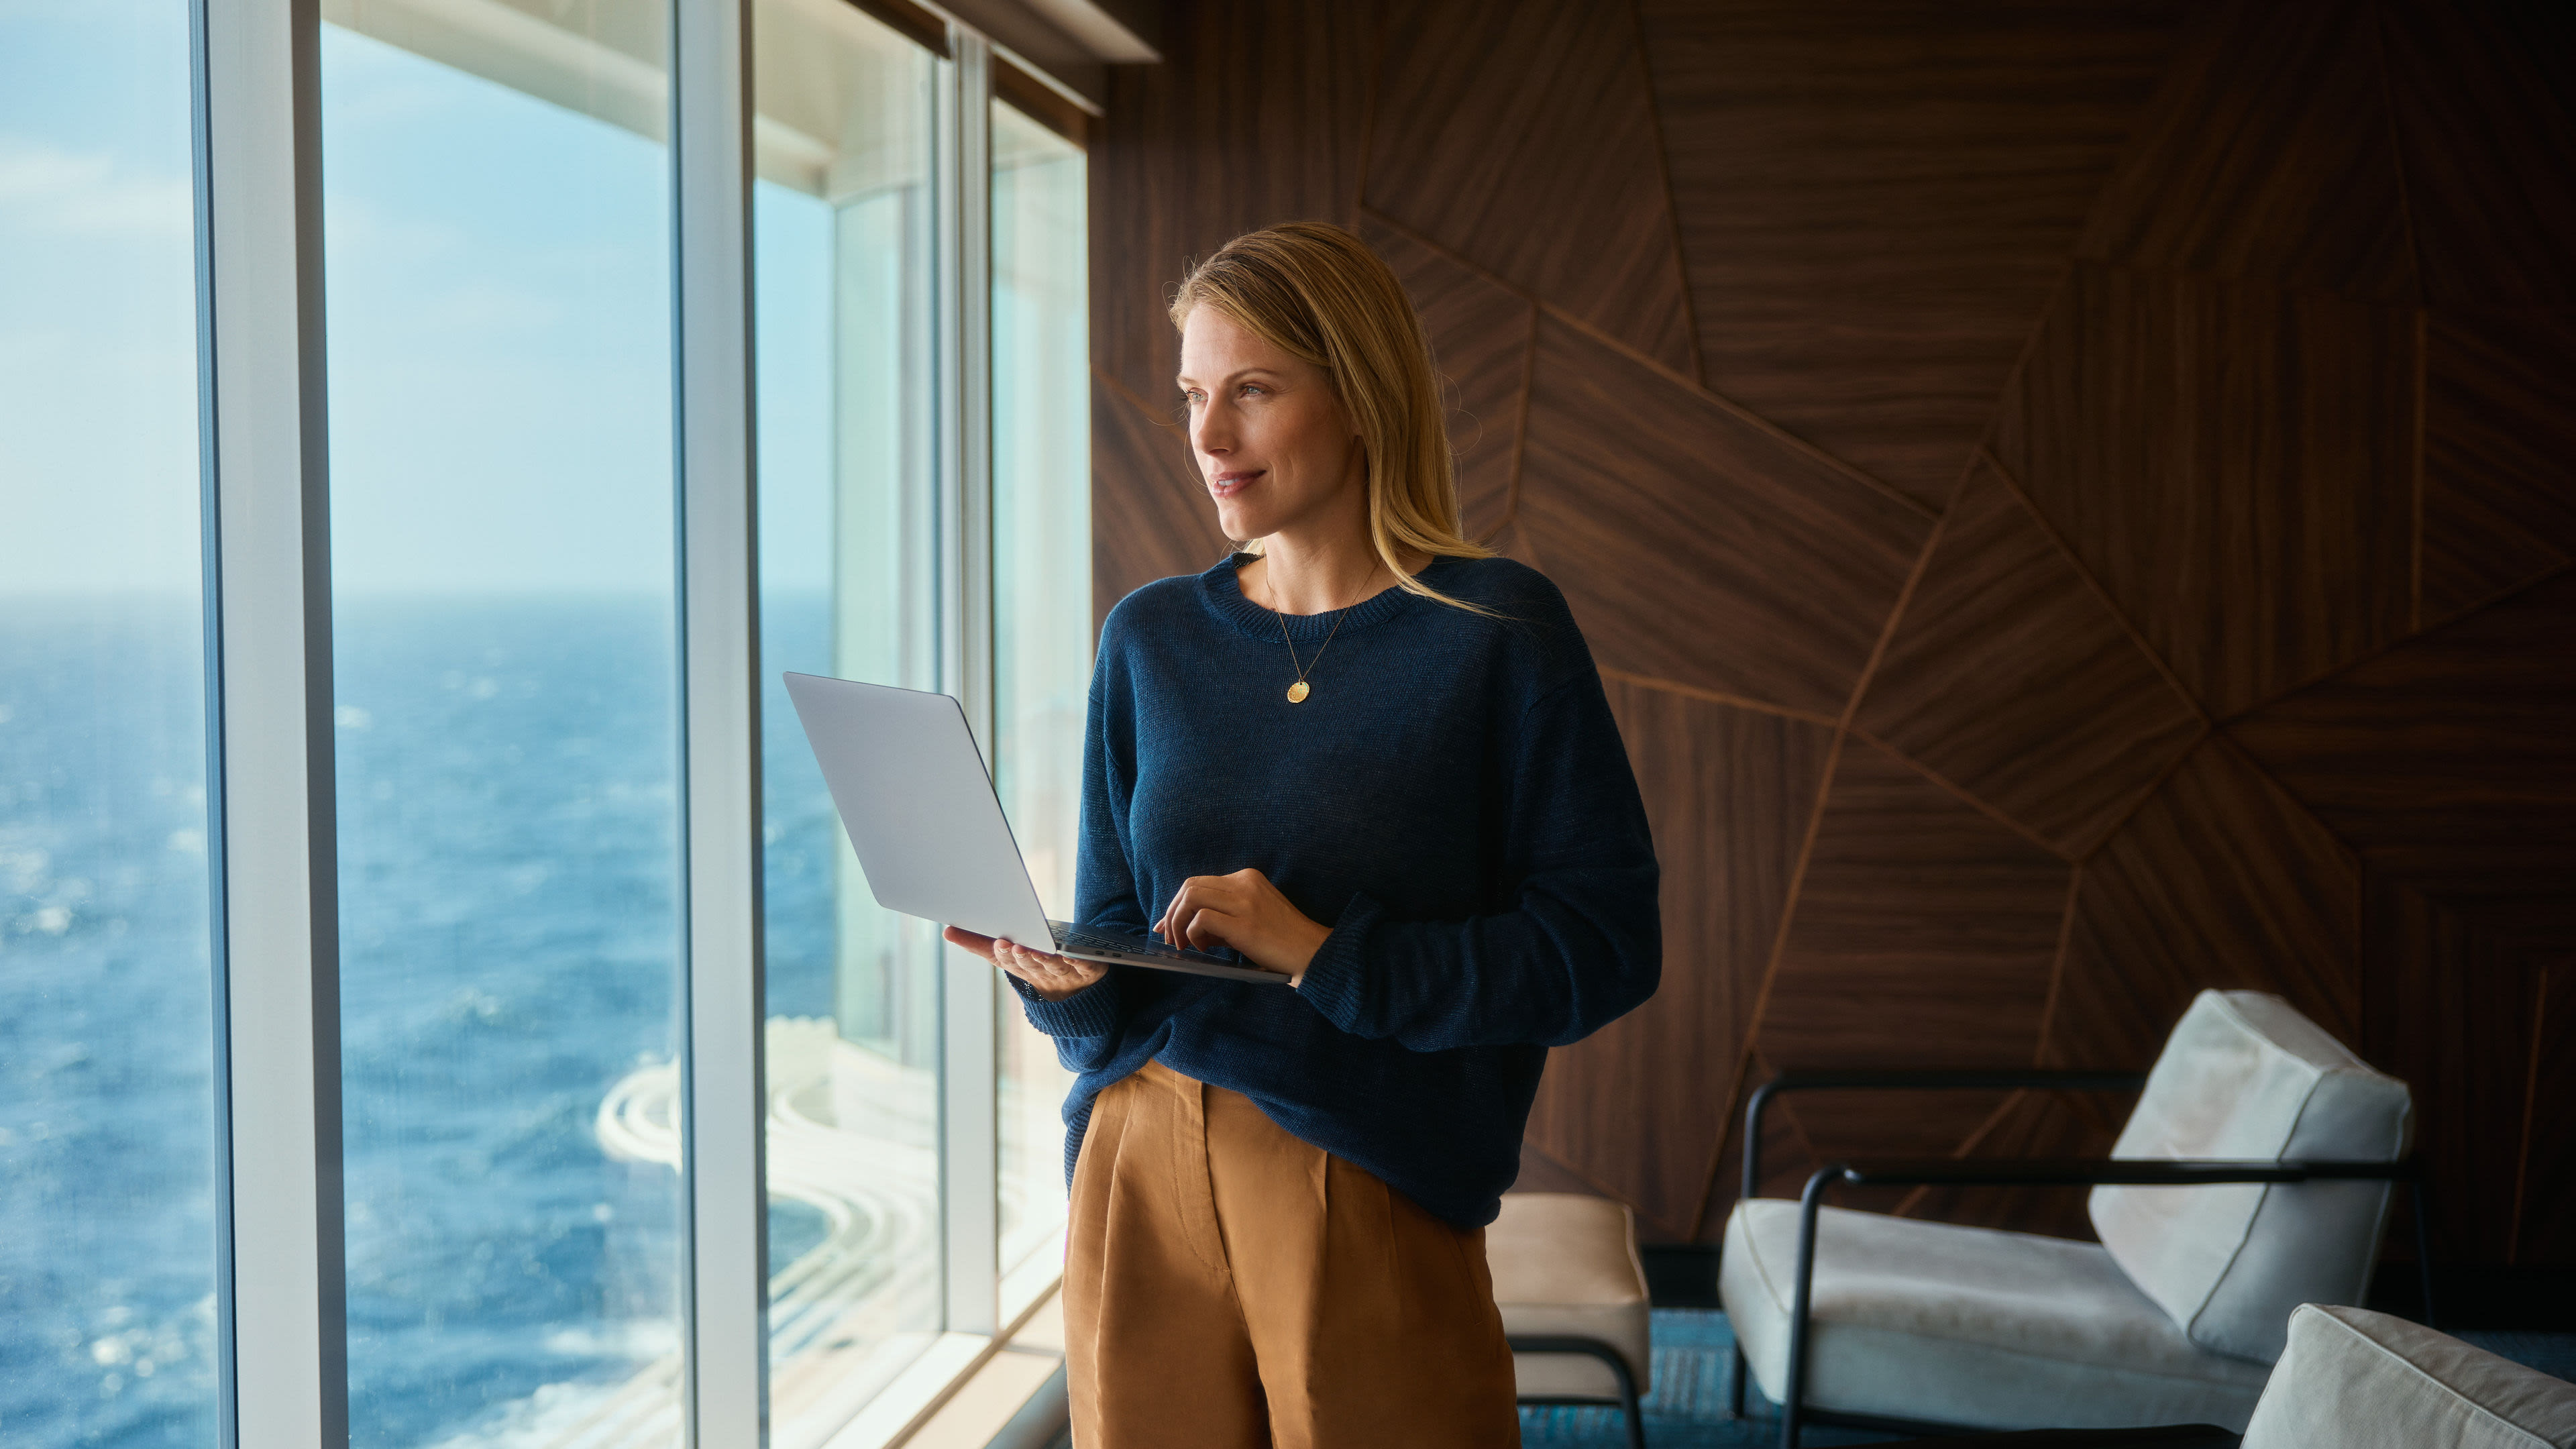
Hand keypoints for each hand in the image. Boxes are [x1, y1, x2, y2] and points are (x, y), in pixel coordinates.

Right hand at [945, 926, 1106, 1001]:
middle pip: (1028, 964)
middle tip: (1009, 945)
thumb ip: (980, 943)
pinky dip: (1077, 960)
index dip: (1001, 953)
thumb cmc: (1040, 966)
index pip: (1006, 960)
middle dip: (1018, 955)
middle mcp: (1042, 972)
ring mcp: (1065, 973)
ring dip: (1041, 958)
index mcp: (1022, 966)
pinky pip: (1084, 965)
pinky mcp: (1090, 970)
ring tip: (1032, 949)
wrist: (1080, 993)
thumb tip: (947, 931)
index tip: (998, 942)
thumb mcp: (1011, 955)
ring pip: (1052, 965)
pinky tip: (1072, 954)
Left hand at [1152, 868, 1331, 984]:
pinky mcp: (1244, 923)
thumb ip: (1219, 919)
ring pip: (1191, 897)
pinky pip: (1202, 918)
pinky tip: (1203, 948)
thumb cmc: (1281, 940)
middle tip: (1171, 938)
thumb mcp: (1250, 919)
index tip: (1167, 925)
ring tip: (1183, 944)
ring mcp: (1244, 901)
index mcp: (1246, 878)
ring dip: (1178, 922)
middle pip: (1189, 886)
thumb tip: (1181, 928)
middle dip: (1172, 912)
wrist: (1312, 952)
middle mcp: (1244, 883)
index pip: (1199, 882)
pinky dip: (1193, 933)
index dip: (1177, 904)